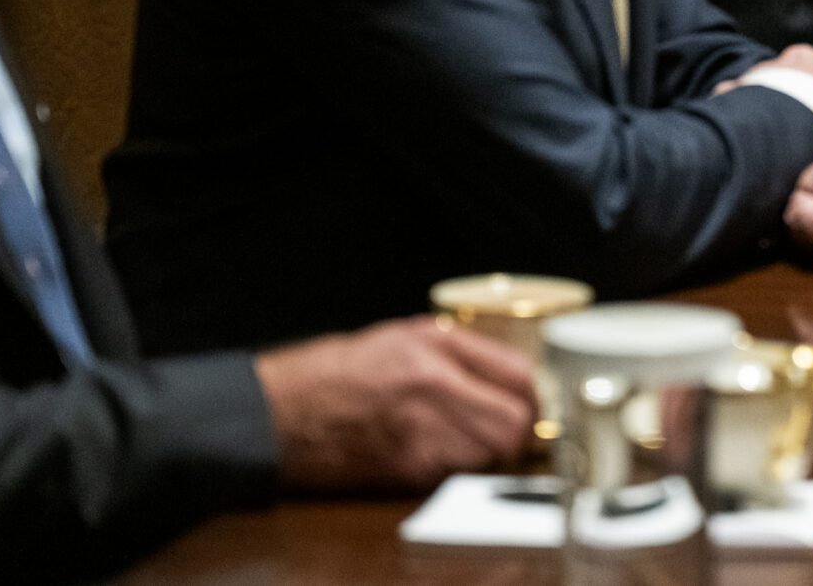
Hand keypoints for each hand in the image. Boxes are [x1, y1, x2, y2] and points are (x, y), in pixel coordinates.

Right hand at [255, 316, 537, 491]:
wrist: (275, 414)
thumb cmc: (334, 373)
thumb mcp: (402, 337)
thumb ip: (460, 352)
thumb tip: (515, 376)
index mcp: (434, 347)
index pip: (519, 376)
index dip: (537, 395)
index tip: (537, 400)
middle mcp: (432, 387)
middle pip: (514, 423)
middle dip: (521, 429)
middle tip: (512, 426)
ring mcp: (419, 432)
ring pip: (492, 454)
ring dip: (494, 453)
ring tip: (474, 440)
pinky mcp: (404, 470)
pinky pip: (457, 475)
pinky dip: (460, 469)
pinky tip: (442, 455)